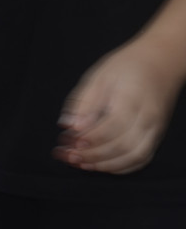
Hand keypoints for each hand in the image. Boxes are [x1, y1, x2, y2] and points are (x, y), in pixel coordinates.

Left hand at [55, 37, 184, 173]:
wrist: (160, 61)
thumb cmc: (126, 67)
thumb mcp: (98, 77)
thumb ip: (84, 103)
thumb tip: (70, 126)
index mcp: (133, 98)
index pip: (114, 125)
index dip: (91, 138)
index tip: (69, 141)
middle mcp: (148, 117)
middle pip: (124, 145)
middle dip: (93, 155)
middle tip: (68, 155)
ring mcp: (155, 128)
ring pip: (134, 156)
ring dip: (104, 165)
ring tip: (80, 163)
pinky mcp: (156, 135)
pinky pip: (142, 159)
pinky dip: (120, 167)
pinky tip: (99, 165)